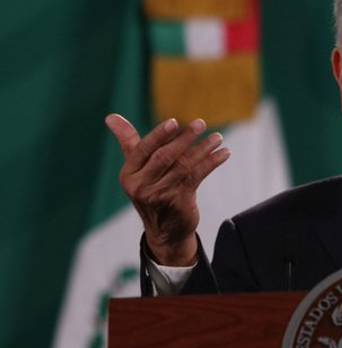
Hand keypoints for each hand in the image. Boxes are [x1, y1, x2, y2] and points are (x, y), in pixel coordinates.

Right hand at [105, 114, 229, 265]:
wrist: (165, 231)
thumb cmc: (151, 190)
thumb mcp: (137, 169)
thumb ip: (128, 142)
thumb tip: (111, 116)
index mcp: (128, 175)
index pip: (143, 150)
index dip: (159, 135)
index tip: (174, 122)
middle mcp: (141, 186)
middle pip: (164, 156)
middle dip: (184, 138)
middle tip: (201, 123)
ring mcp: (160, 195)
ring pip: (184, 165)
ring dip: (203, 149)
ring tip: (217, 138)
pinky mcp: (179, 201)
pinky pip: (198, 176)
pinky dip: (212, 162)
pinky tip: (224, 153)